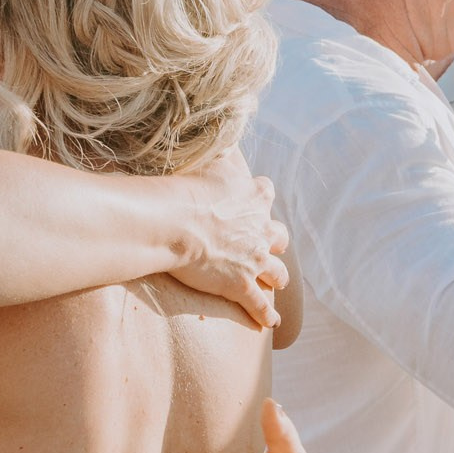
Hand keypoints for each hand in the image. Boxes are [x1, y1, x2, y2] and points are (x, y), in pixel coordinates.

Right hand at [172, 150, 289, 327]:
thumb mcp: (209, 159)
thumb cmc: (185, 188)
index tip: (251, 197)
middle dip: (274, 241)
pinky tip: (270, 323)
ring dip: (277, 276)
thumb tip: (220, 129)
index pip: (265, 191)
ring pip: (278, 272)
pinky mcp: (241, 285)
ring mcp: (253, 260)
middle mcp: (261, 229)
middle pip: (279, 236)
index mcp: (254, 197)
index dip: (258, 196)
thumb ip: (219, 148)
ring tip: (277, 281)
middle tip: (267, 245)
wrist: (175, 223)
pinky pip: (260, 305)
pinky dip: (266, 315)